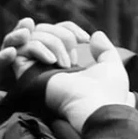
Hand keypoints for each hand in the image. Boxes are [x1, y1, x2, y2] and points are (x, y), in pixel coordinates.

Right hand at [0, 29, 131, 130]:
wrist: (97, 109)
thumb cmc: (108, 92)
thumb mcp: (112, 67)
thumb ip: (106, 50)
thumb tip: (96, 34)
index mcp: (68, 62)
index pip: (58, 31)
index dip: (70, 29)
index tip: (85, 39)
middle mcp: (50, 64)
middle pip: (45, 29)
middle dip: (63, 36)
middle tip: (74, 57)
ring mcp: (37, 69)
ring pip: (35, 35)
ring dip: (54, 43)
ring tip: (66, 65)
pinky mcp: (26, 74)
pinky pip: (25, 47)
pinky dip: (39, 48)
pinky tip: (52, 62)